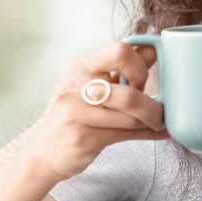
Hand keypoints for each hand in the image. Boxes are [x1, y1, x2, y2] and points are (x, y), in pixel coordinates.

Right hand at [24, 40, 169, 183]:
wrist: (43, 151)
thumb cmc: (73, 112)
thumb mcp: (92, 83)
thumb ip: (122, 66)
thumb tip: (153, 49)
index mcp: (80, 66)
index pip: (119, 51)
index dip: (139, 66)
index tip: (141, 80)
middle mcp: (76, 87)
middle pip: (129, 94)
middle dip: (152, 105)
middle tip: (157, 109)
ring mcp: (77, 114)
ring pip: (131, 118)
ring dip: (152, 121)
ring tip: (158, 122)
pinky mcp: (83, 138)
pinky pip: (127, 135)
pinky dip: (149, 134)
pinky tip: (158, 133)